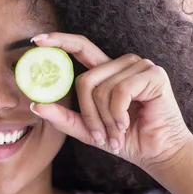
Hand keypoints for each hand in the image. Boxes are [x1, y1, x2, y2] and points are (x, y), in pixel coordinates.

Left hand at [29, 32, 191, 175]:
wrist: (157, 152)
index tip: (37, 41)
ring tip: (118, 133)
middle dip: (89, 114)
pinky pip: (120, 91)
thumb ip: (62, 117)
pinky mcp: (153, 74)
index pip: (80, 47)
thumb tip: (35, 105)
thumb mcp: (87, 130)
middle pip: (85, 79)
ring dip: (106, 119)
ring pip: (102, 88)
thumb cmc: (125, 139)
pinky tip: (128, 124)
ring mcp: (139, 66)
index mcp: (107, 71)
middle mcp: (123, 63)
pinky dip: (119, 114)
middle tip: (100, 135)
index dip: (59, 41)